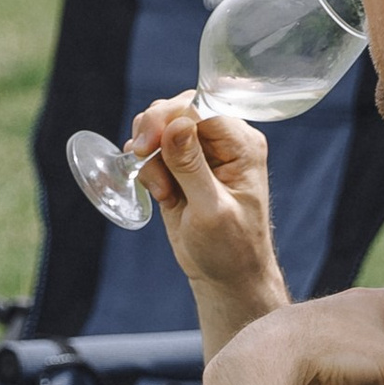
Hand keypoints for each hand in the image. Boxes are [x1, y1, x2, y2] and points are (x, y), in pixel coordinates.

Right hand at [129, 94, 286, 341]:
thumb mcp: (210, 210)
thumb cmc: (230, 249)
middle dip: (154, 132)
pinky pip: (154, 150)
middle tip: (141, 157)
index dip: (169, 118)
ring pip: (161, 127)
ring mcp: (201, 153)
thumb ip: (191, 167)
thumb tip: (176, 125)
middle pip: (178, 109)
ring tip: (162, 190)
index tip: (147, 143)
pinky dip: (148, 168)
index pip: (200, 107)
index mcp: (241, 144)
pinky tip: (160, 194)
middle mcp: (223, 142)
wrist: (226, 277)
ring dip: (150, 154)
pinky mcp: (182, 168)